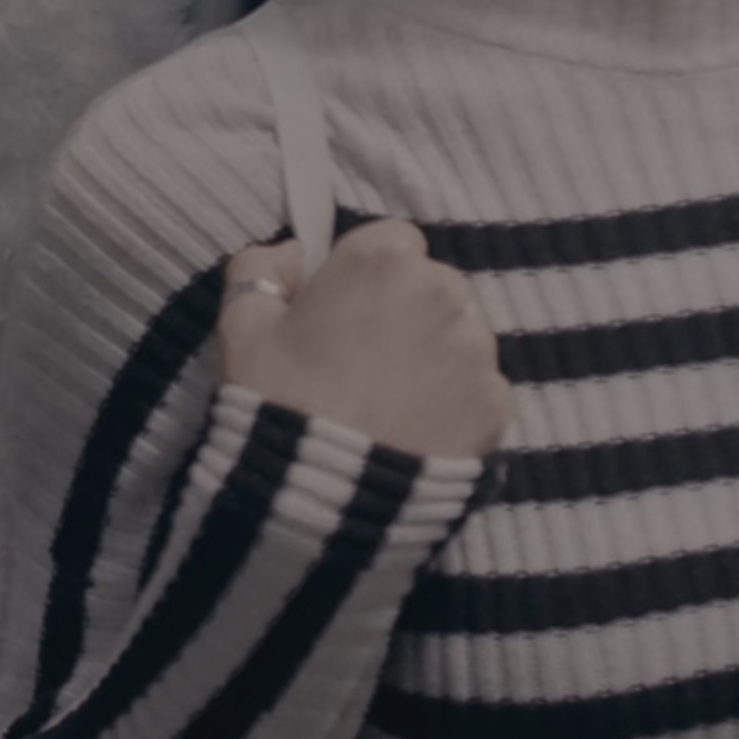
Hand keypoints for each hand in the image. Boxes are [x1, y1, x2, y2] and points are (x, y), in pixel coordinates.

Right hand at [215, 219, 508, 459]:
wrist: (321, 497)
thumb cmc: (279, 398)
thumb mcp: (242, 327)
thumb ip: (259, 269)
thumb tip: (290, 255)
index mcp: (382, 260)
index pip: (391, 241)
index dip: (365, 275)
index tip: (342, 311)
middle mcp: (443, 291)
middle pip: (432, 287)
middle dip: (406, 312)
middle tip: (363, 361)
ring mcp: (477, 350)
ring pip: (459, 338)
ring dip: (433, 357)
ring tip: (389, 403)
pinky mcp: (496, 404)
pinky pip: (477, 390)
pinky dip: (453, 405)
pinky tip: (414, 430)